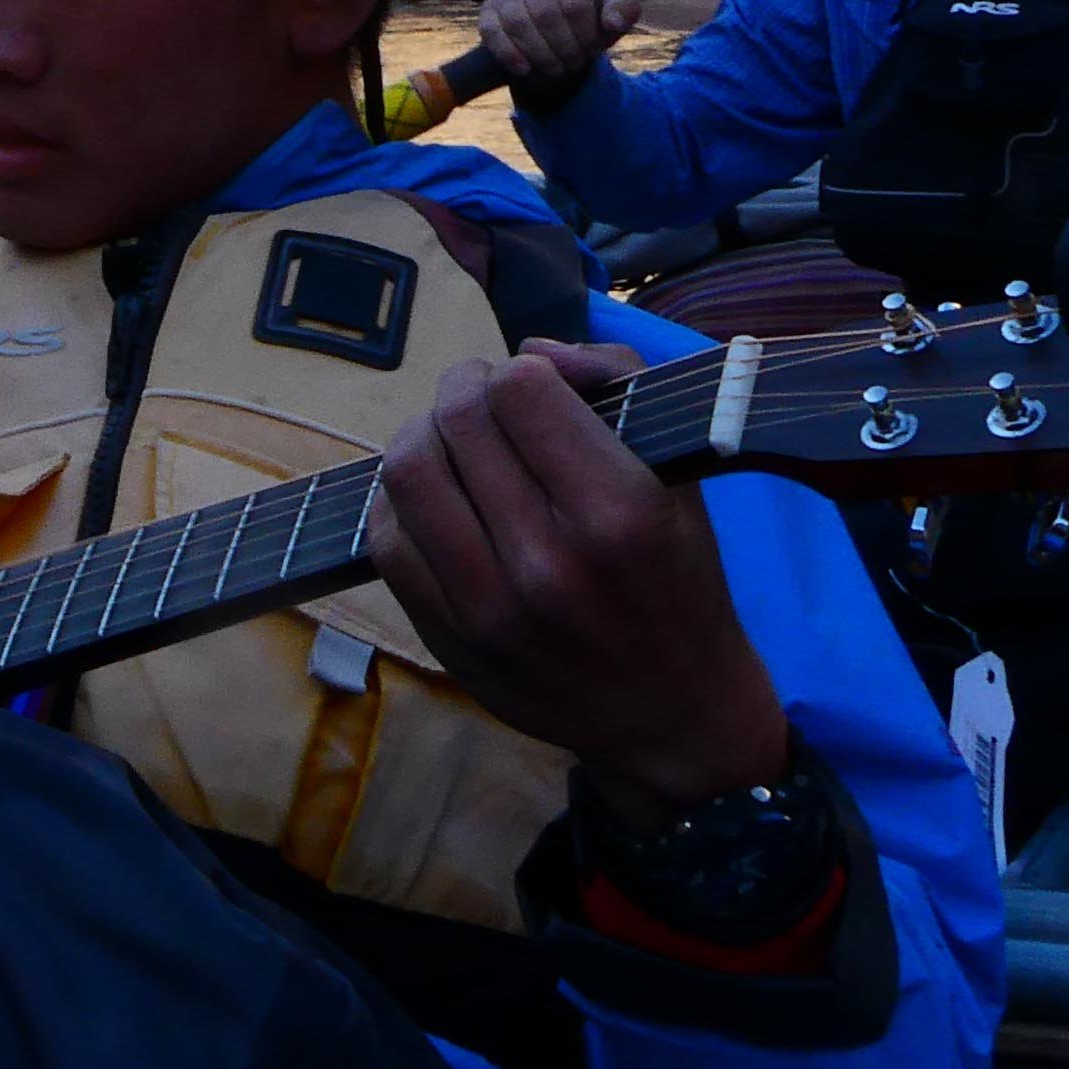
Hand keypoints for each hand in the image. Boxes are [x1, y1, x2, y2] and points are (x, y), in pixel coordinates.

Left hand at [366, 344, 788, 822]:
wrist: (671, 717)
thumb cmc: (680, 584)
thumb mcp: (681, 477)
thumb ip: (619, 386)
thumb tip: (533, 351)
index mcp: (619, 515)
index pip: (522, 391)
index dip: (525, 372)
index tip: (539, 388)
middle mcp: (548, 562)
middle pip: (458, 420)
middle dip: (468, 389)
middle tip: (487, 399)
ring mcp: (489, 608)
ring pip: (408, 471)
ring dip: (424, 434)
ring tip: (453, 440)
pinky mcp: (449, 641)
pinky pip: (387, 539)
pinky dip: (400, 501)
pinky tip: (436, 499)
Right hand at [475, 0, 642, 109]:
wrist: (552, 30)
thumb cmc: (585, 21)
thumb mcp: (610, 16)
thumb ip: (624, 11)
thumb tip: (613, 22)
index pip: (575, 4)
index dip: (585, 36)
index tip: (591, 51)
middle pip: (546, 14)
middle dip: (563, 48)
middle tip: (574, 64)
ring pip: (518, 23)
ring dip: (540, 55)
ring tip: (556, 69)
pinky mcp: (488, 11)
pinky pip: (492, 32)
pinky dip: (509, 54)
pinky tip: (525, 70)